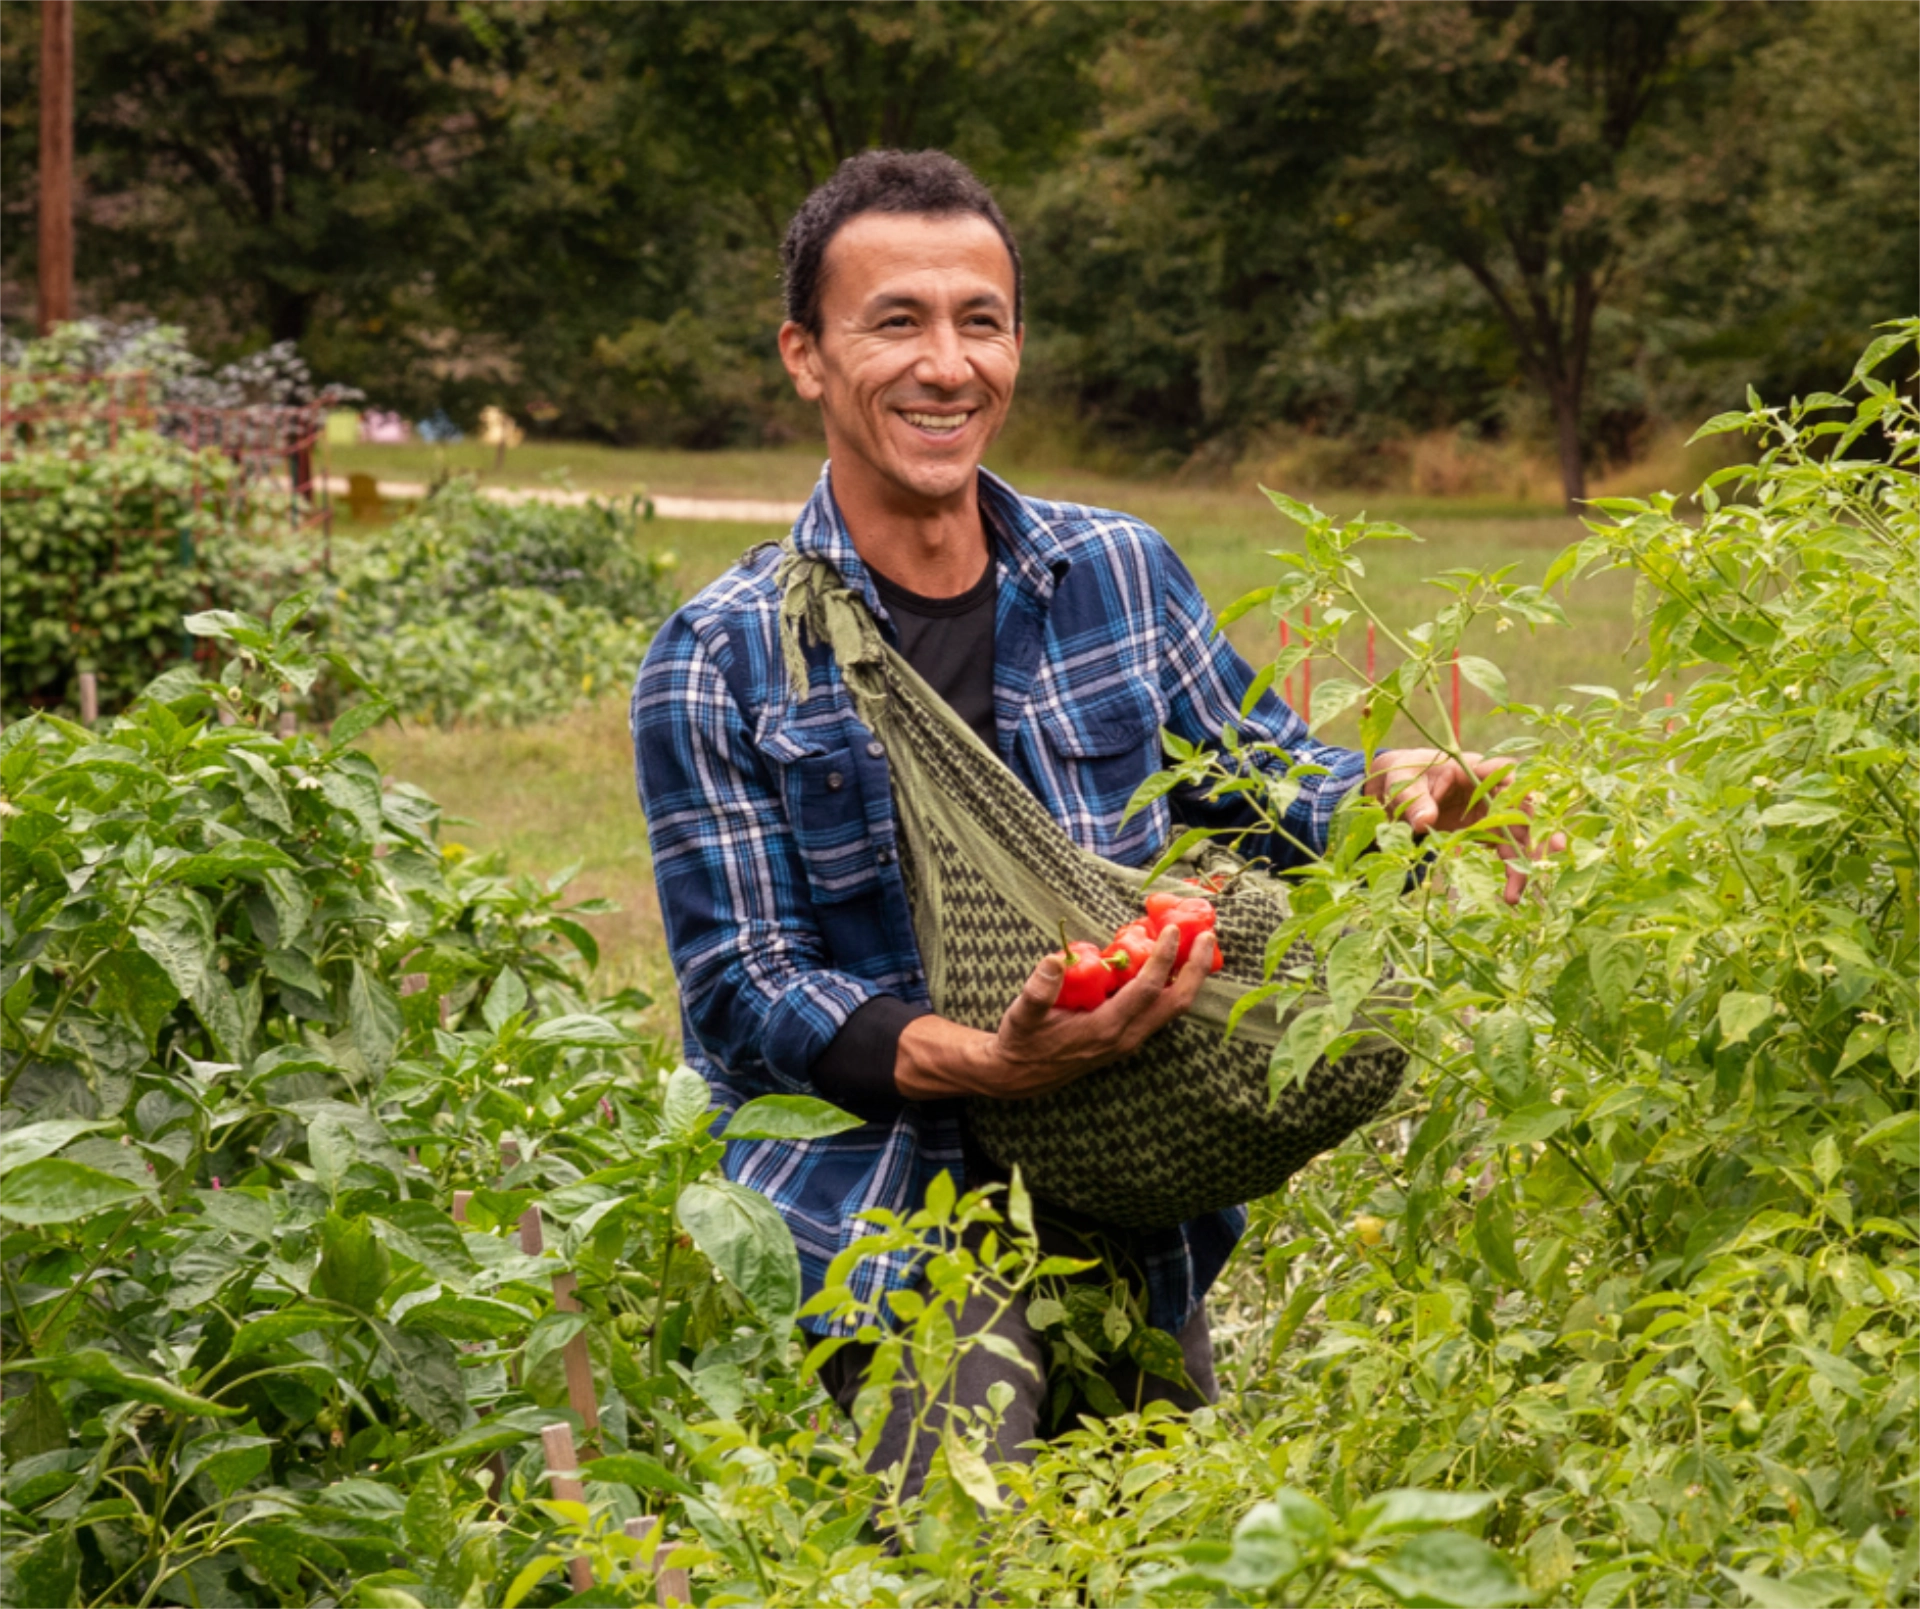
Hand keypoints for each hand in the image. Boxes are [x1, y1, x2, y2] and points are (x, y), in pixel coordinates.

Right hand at [894, 923, 1214, 1100]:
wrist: (1020, 1075)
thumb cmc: (1023, 1040)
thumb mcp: (1022, 1014)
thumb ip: (1039, 989)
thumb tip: (1055, 959)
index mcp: (1106, 1029)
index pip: (1146, 990)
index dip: (1163, 959)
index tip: (1173, 930)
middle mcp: (1126, 1038)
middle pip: (1175, 1002)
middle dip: (1195, 969)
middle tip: (1207, 936)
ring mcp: (1130, 1041)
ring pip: (1172, 1009)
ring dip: (1188, 978)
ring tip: (1198, 946)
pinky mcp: (1127, 1039)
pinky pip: (1160, 1012)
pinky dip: (1172, 987)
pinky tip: (1170, 966)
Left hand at [1361, 747, 1564, 904]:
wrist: (1397, 788)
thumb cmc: (1403, 775)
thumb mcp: (1403, 784)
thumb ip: (1414, 801)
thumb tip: (1425, 822)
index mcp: (1473, 768)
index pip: (1505, 772)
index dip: (1522, 788)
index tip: (1535, 804)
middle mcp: (1489, 789)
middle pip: (1521, 810)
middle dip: (1536, 833)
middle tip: (1549, 857)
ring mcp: (1490, 811)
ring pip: (1516, 835)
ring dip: (1521, 863)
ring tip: (1514, 895)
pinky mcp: (1484, 830)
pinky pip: (1503, 849)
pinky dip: (1508, 868)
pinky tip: (1509, 893)